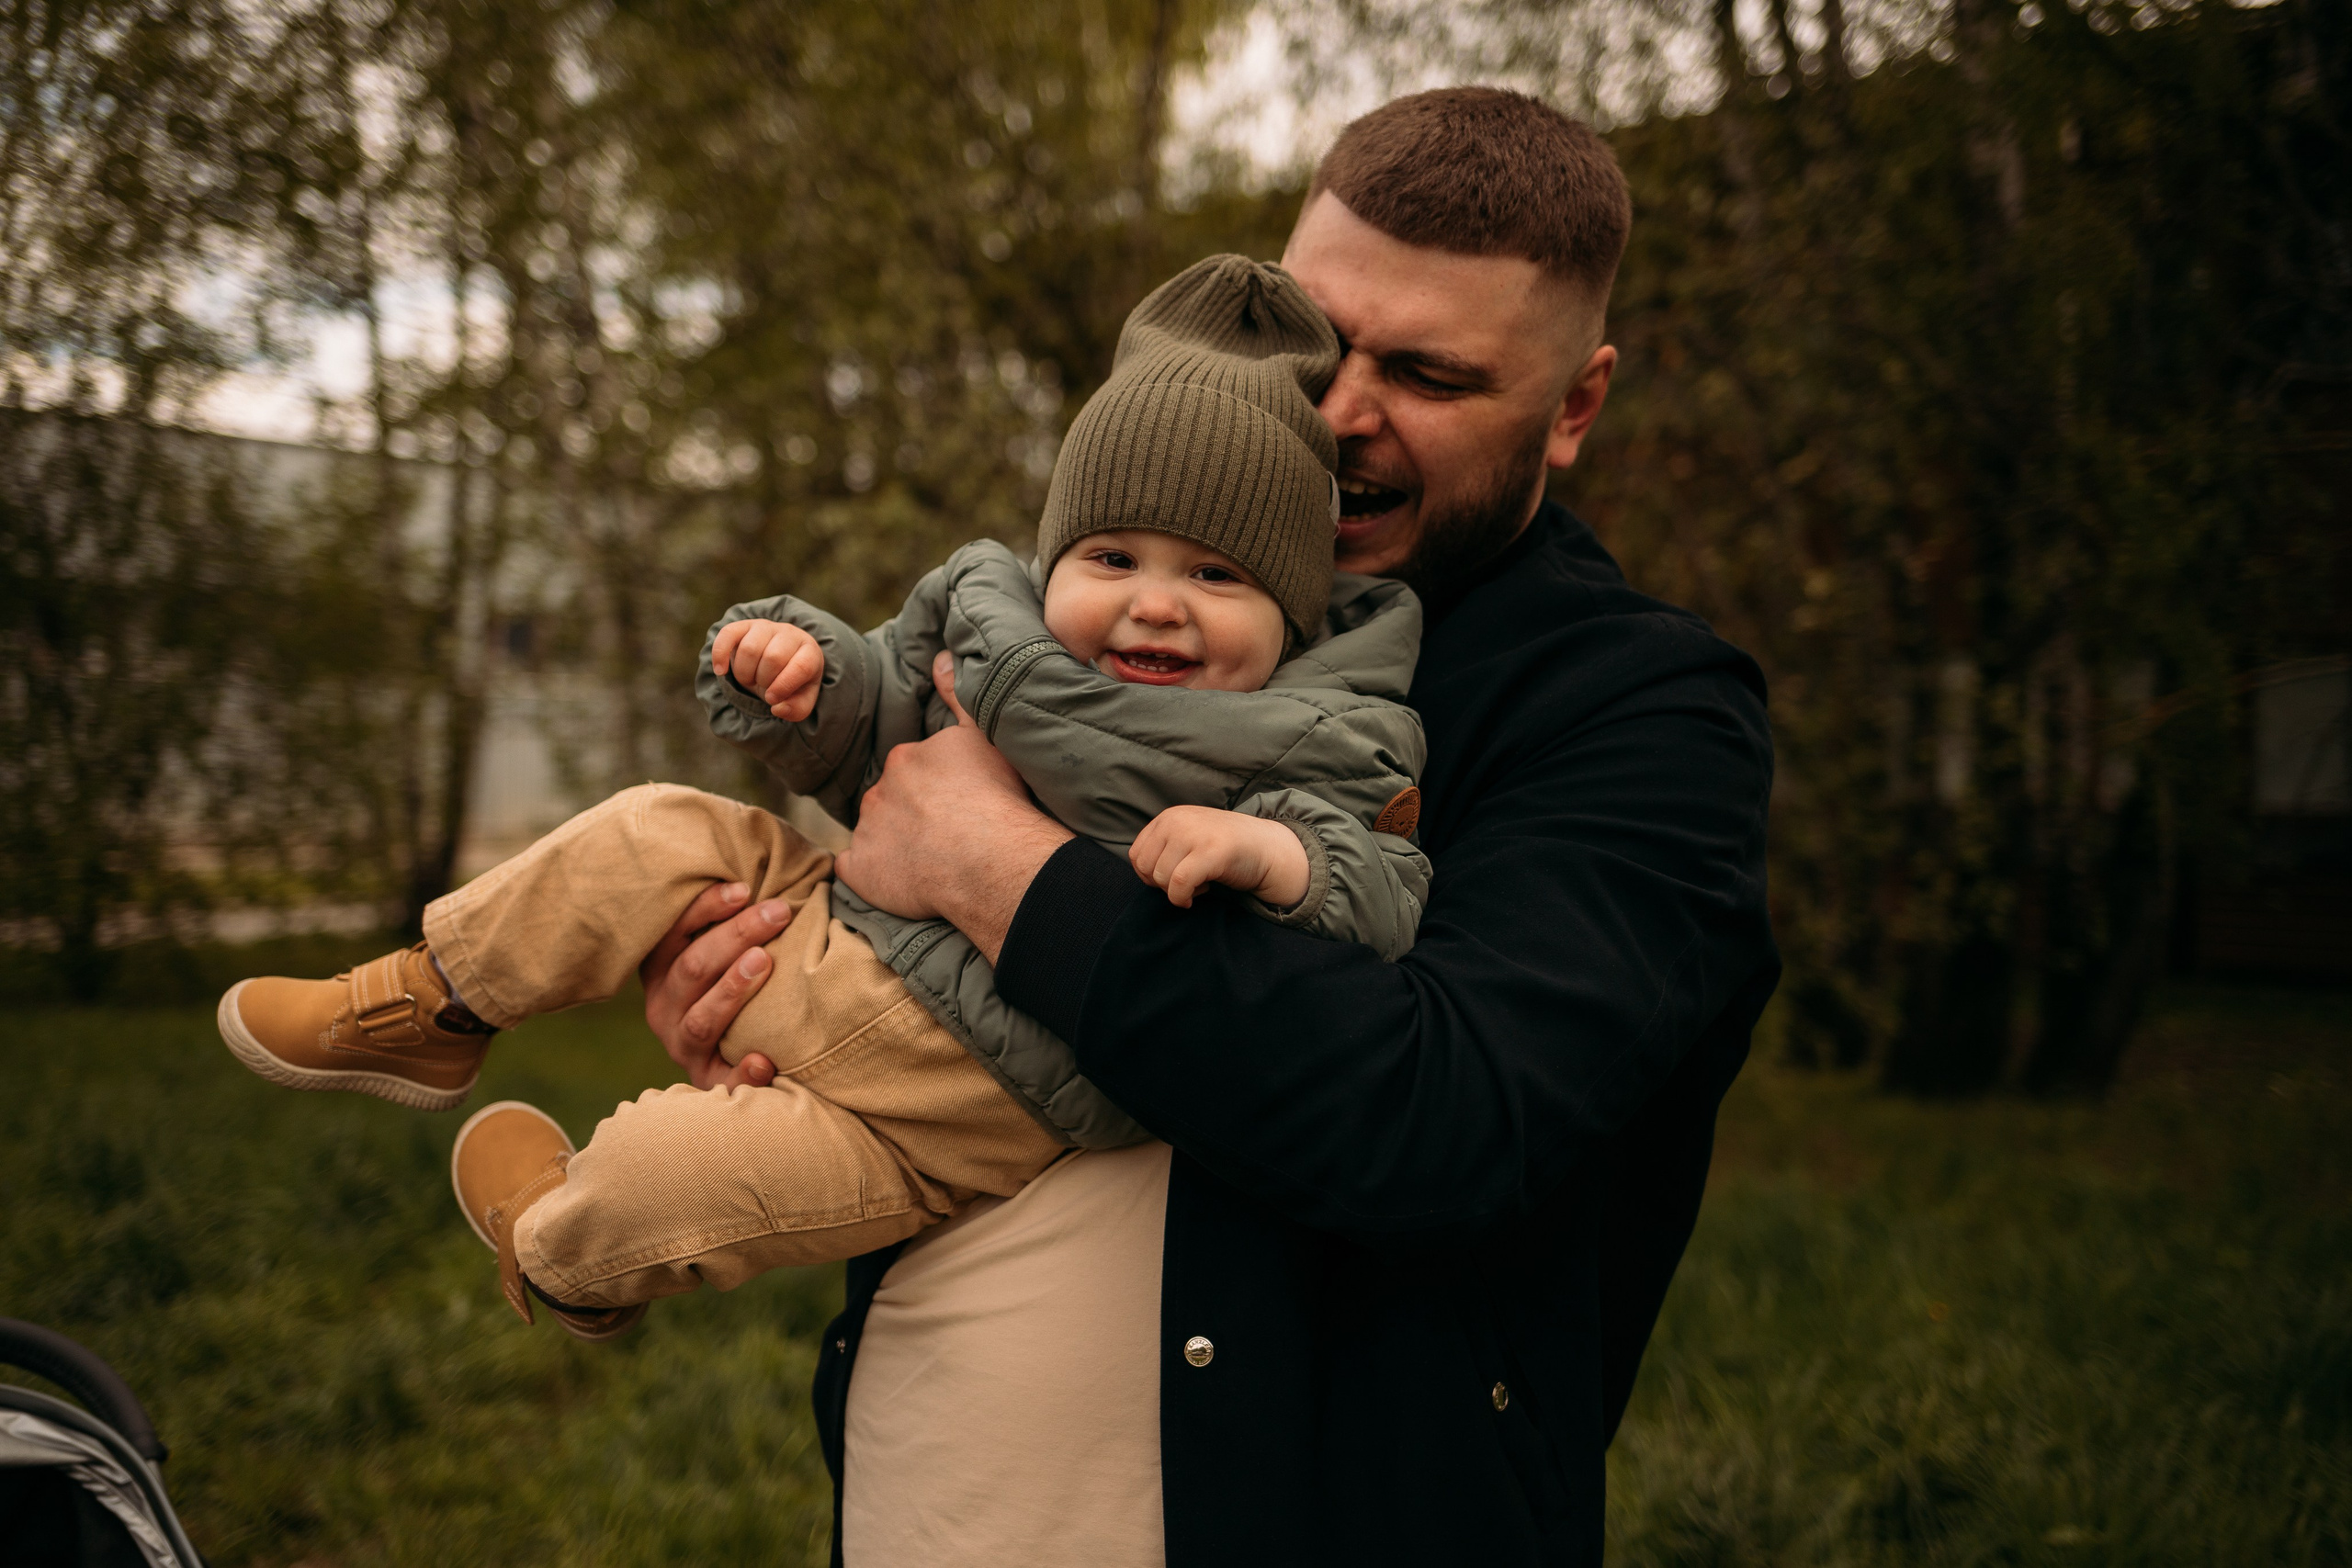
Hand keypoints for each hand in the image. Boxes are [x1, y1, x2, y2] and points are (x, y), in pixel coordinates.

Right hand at [639, 880, 791, 1088]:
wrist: (724, 1057)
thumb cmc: (730, 981)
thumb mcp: (719, 951)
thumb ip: (734, 919)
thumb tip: (774, 878)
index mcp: (661, 970)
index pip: (673, 932)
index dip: (706, 908)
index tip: (746, 889)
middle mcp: (663, 1007)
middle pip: (693, 968)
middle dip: (735, 936)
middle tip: (777, 913)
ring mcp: (682, 1046)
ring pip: (700, 1019)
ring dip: (731, 990)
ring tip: (764, 962)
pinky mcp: (706, 1080)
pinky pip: (721, 1080)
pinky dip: (741, 1071)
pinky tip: (764, 1061)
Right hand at [712, 618, 824, 720]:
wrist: (777, 663)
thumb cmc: (791, 683)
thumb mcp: (800, 700)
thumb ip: (795, 709)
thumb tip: (778, 708)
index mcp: (809, 652)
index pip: (801, 666)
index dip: (783, 686)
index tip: (771, 699)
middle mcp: (789, 634)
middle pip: (773, 658)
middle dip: (763, 680)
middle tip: (762, 686)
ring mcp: (765, 627)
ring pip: (750, 649)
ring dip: (745, 673)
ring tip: (751, 678)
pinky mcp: (743, 626)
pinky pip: (727, 634)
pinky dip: (720, 655)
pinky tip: (721, 671)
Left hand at [832, 650, 1071, 962]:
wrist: (988, 857)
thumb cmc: (995, 796)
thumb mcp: (984, 735)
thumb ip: (959, 697)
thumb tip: (939, 658)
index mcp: (906, 759)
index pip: (912, 770)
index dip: (935, 788)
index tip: (957, 803)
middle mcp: (879, 790)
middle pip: (890, 800)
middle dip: (910, 813)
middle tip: (947, 834)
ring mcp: (867, 831)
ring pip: (874, 833)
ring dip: (893, 844)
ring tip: (931, 862)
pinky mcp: (861, 870)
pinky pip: (855, 870)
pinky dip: (870, 874)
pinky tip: (897, 880)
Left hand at [1130, 805, 1310, 909]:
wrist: (1267, 848)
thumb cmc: (1225, 849)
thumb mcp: (1188, 837)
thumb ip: (1164, 847)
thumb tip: (1140, 871)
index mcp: (1169, 817)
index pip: (1137, 855)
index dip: (1150, 876)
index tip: (1172, 879)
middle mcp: (1178, 821)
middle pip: (1147, 868)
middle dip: (1163, 885)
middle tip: (1188, 882)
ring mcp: (1195, 834)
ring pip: (1161, 878)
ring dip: (1178, 891)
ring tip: (1200, 882)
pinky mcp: (1211, 852)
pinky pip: (1179, 884)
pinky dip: (1183, 897)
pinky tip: (1200, 894)